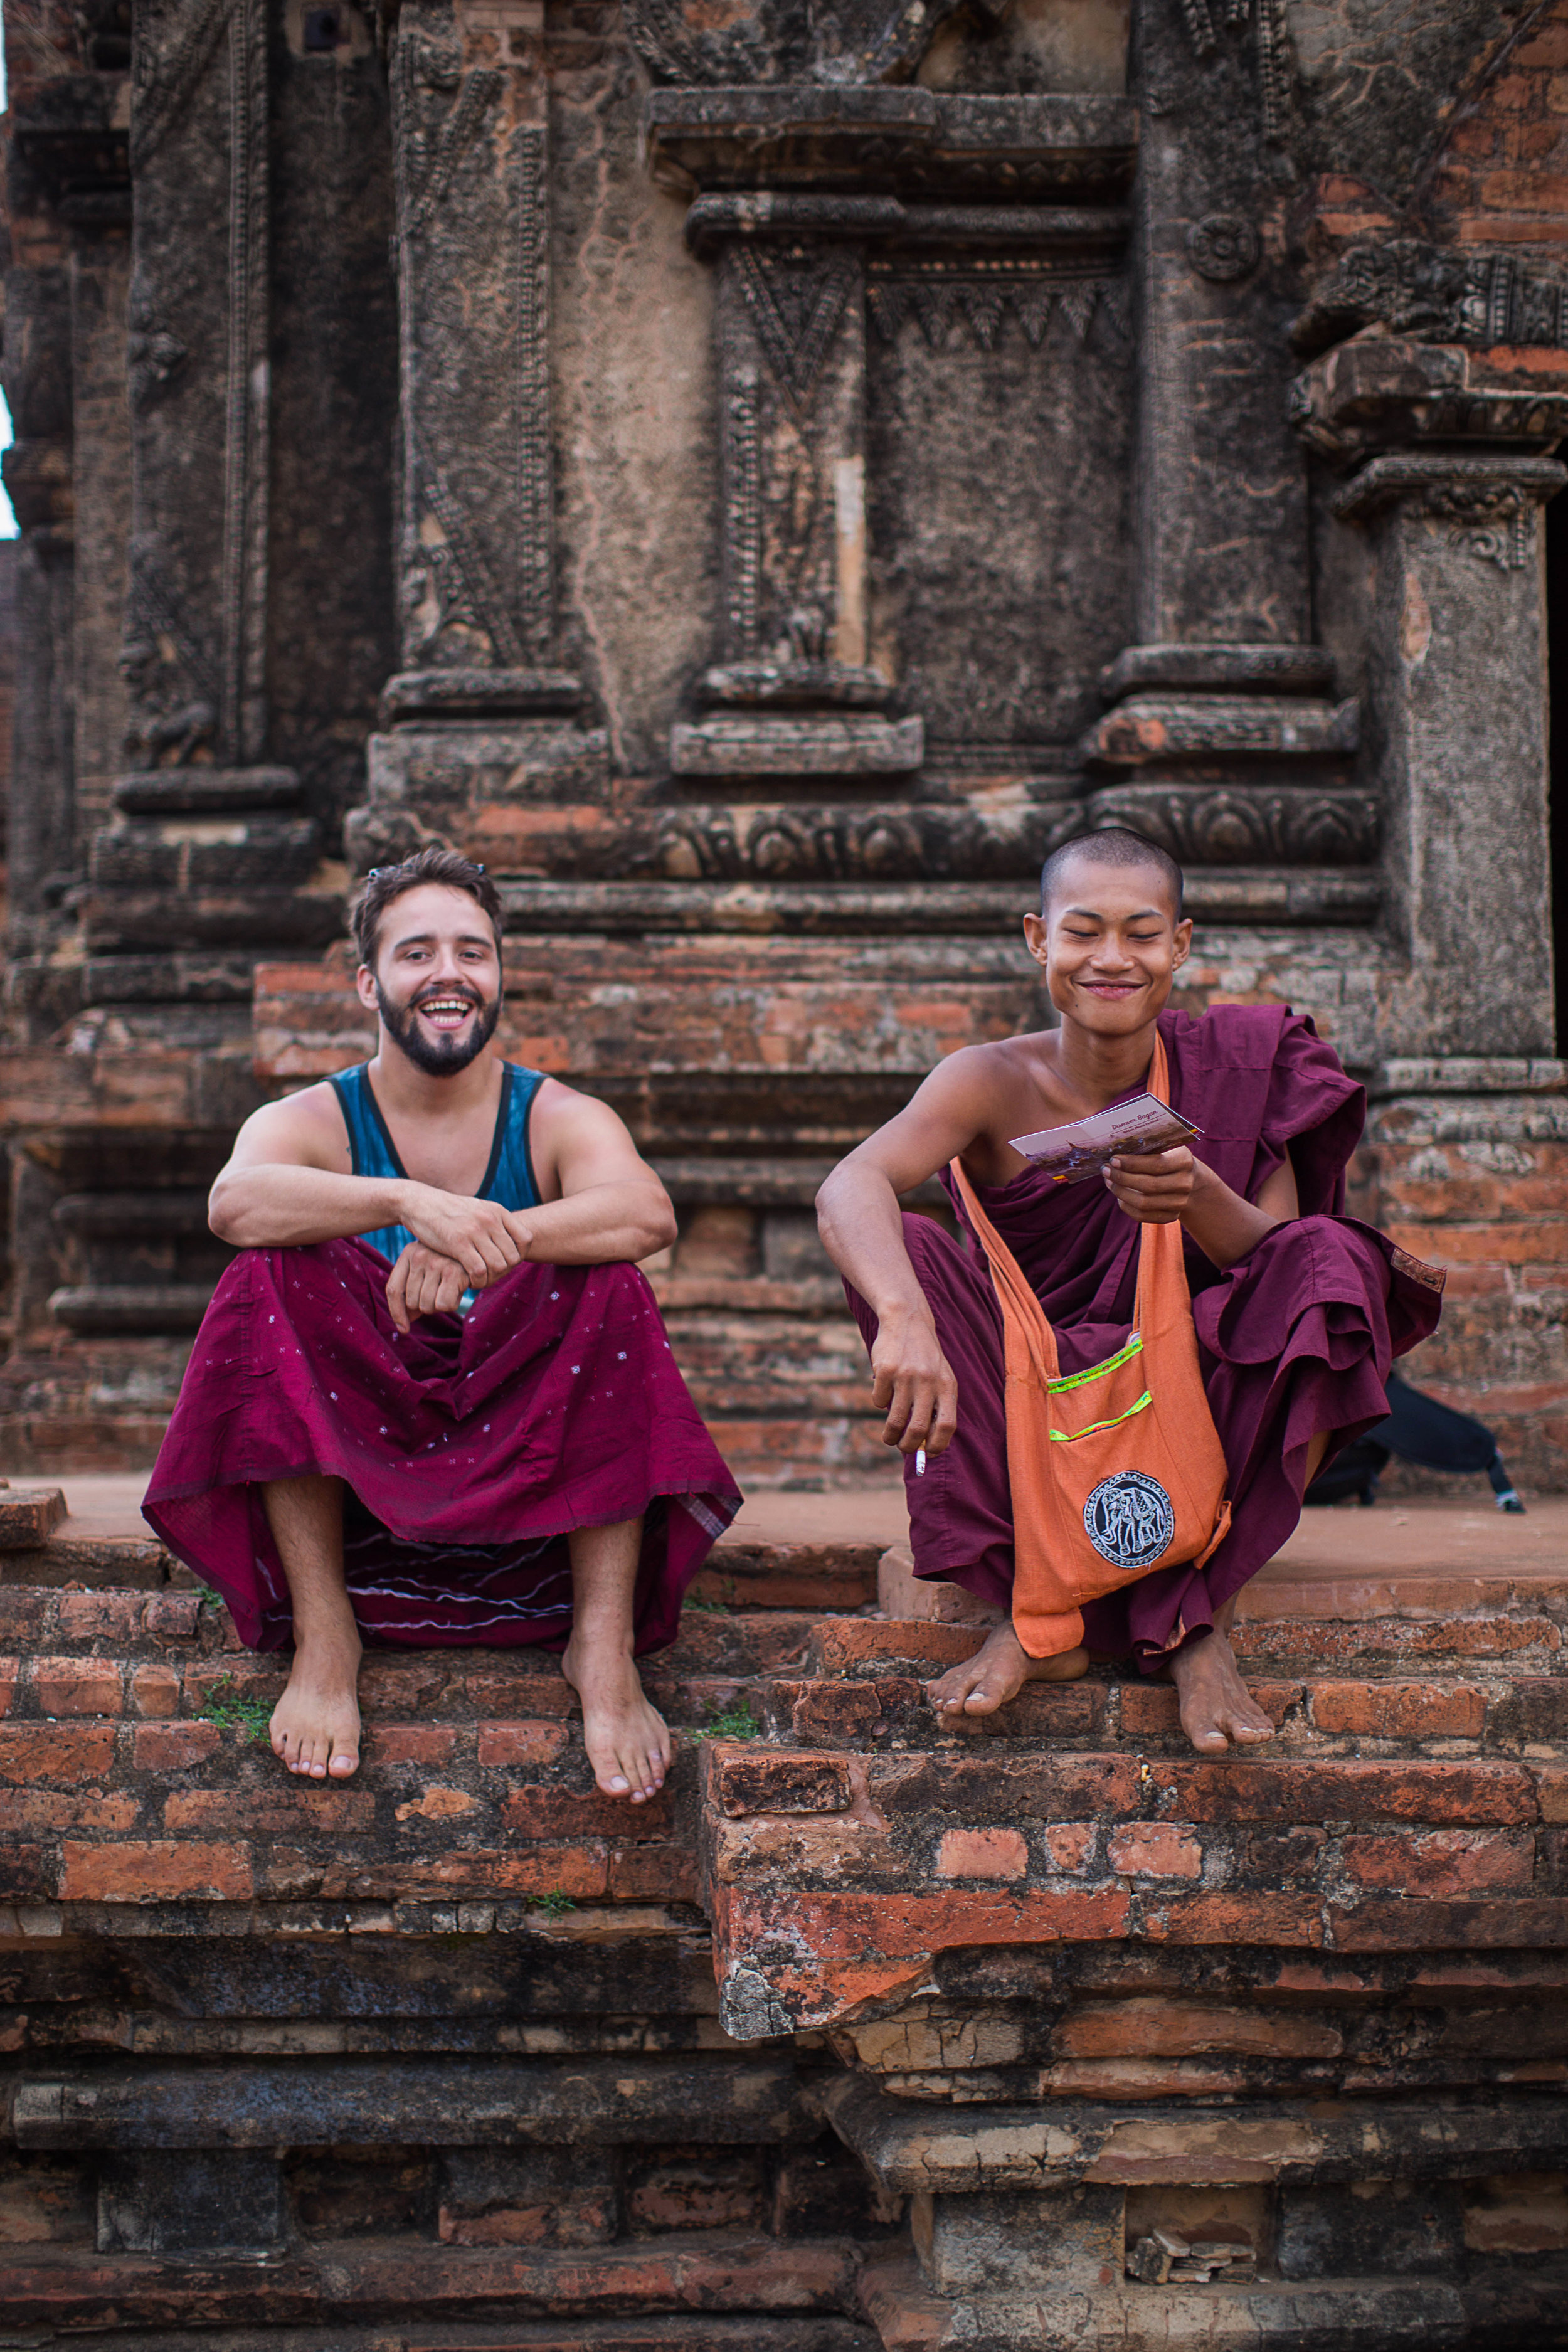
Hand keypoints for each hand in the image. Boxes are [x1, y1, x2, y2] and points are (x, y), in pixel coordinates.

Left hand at [385, 1242, 474, 1334]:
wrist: (479, 1250)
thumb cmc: (450, 1264)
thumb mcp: (427, 1272)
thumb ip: (411, 1293)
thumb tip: (403, 1326)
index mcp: (409, 1253)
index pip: (394, 1290)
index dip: (397, 1313)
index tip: (404, 1329)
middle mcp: (419, 1256)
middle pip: (411, 1302)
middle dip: (425, 1306)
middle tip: (440, 1292)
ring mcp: (435, 1263)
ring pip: (426, 1306)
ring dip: (438, 1306)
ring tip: (449, 1289)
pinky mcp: (453, 1272)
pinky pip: (443, 1305)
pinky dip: (452, 1304)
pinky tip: (458, 1290)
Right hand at [400, 1185, 529, 1283]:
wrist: (418, 1203)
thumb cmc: (448, 1211)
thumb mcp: (477, 1209)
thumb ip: (494, 1222)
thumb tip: (512, 1239)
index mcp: (497, 1211)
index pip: (526, 1239)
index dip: (519, 1255)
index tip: (504, 1262)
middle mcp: (490, 1219)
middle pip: (513, 1257)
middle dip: (503, 1272)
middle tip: (489, 1276)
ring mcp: (474, 1230)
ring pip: (498, 1266)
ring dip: (490, 1279)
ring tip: (479, 1279)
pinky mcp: (458, 1243)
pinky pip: (479, 1270)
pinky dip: (477, 1281)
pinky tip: (469, 1281)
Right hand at [870, 1309, 958, 1455]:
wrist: (907, 1321)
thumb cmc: (925, 1357)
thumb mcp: (940, 1377)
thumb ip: (937, 1406)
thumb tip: (924, 1444)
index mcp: (947, 1386)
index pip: (947, 1425)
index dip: (938, 1444)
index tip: (928, 1454)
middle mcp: (929, 1382)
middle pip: (919, 1427)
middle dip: (909, 1445)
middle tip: (902, 1448)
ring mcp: (907, 1376)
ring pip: (896, 1419)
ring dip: (890, 1435)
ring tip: (888, 1437)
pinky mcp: (886, 1370)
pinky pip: (879, 1401)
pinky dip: (880, 1403)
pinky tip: (884, 1391)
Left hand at [1105, 1146, 1198, 1225]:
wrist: (1185, 1178)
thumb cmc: (1166, 1157)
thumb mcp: (1161, 1147)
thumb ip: (1144, 1148)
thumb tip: (1114, 1151)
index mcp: (1184, 1161)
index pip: (1157, 1164)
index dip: (1132, 1163)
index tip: (1113, 1160)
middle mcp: (1185, 1183)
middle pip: (1149, 1185)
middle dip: (1122, 1178)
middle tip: (1106, 1170)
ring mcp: (1180, 1203)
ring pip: (1144, 1203)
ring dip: (1121, 1192)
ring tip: (1109, 1181)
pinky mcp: (1171, 1216)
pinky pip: (1142, 1216)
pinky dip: (1126, 1205)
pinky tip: (1118, 1195)